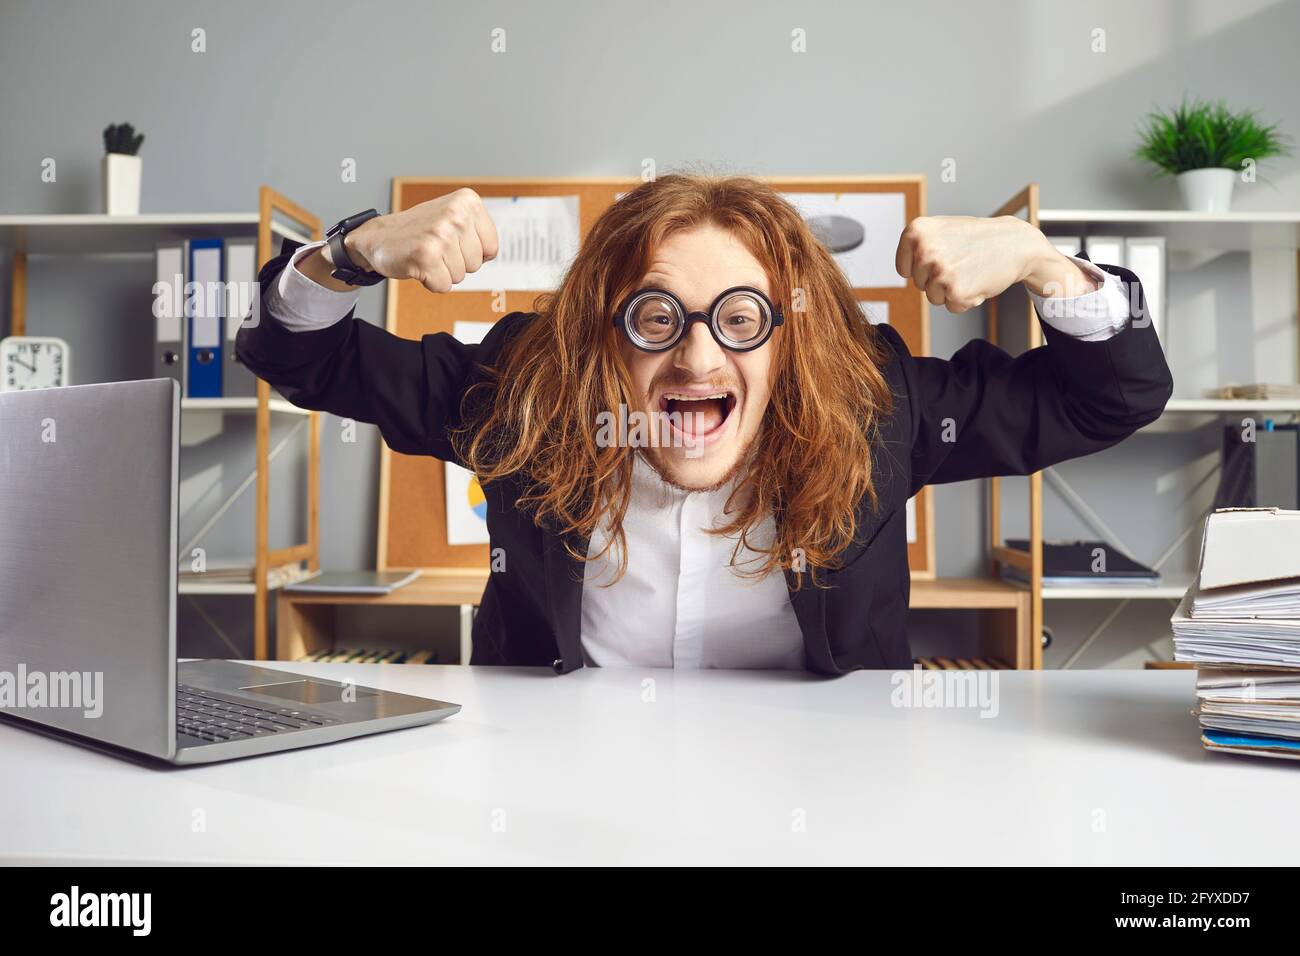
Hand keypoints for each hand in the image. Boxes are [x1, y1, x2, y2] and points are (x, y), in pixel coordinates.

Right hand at [329, 188, 499, 293]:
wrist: (377, 237)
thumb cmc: (417, 230)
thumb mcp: (454, 216)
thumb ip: (478, 231)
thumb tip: (492, 253)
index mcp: (468, 201)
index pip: (491, 248)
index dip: (472, 253)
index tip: (452, 242)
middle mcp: (457, 214)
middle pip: (476, 264)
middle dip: (456, 263)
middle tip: (435, 248)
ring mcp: (441, 234)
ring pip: (461, 276)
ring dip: (442, 272)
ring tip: (426, 254)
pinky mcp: (427, 255)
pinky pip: (444, 286)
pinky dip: (431, 282)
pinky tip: (418, 264)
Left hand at [894, 215, 1095, 312]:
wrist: (1016, 243)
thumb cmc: (978, 238)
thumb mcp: (939, 230)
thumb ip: (916, 246)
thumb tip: (902, 270)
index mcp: (916, 231)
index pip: (904, 269)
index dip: (924, 269)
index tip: (944, 256)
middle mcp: (924, 250)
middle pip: (920, 284)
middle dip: (939, 278)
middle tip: (962, 261)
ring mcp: (940, 272)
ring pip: (934, 297)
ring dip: (952, 290)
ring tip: (970, 269)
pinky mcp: (955, 292)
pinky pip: (952, 307)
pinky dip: (966, 299)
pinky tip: (978, 280)